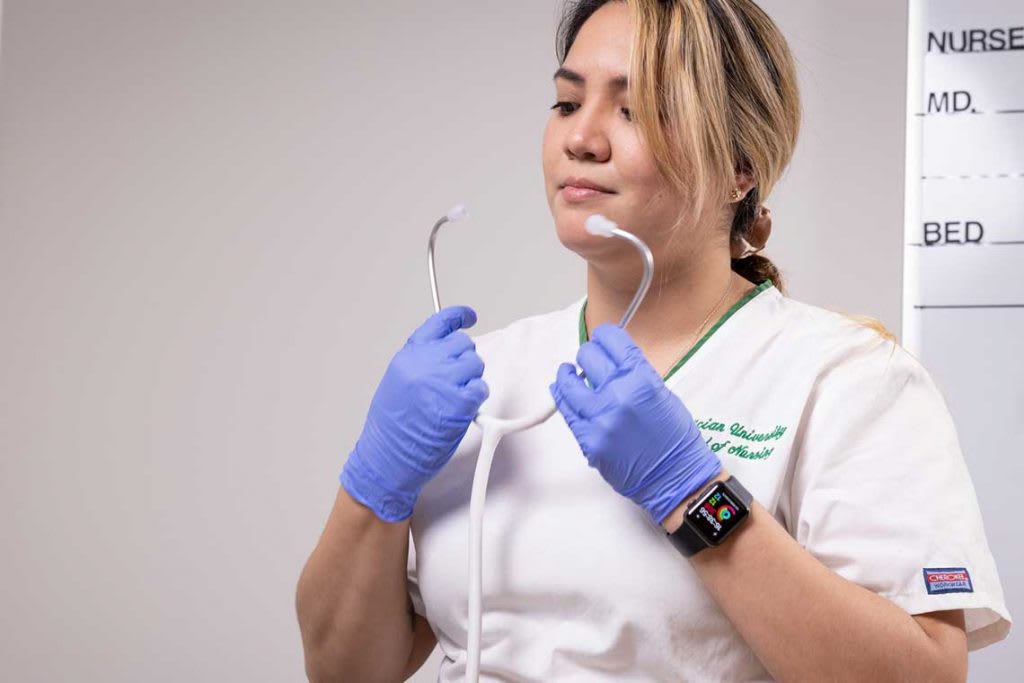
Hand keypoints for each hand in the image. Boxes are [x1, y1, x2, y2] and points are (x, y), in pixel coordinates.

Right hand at [340, 306, 488, 521]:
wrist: (388, 457)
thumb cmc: (392, 427)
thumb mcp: (398, 382)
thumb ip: (422, 363)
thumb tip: (446, 354)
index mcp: (409, 356)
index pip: (440, 323)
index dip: (459, 316)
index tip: (469, 316)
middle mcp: (426, 363)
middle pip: (463, 345)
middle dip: (464, 362)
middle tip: (455, 383)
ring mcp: (443, 381)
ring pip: (475, 365)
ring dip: (471, 381)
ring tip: (453, 400)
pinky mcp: (459, 402)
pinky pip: (481, 388)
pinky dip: (476, 399)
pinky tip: (462, 410)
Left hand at [549, 323, 721, 525]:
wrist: (676, 478)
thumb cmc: (675, 440)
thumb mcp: (663, 394)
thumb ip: (635, 375)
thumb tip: (612, 361)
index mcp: (641, 379)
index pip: (612, 340)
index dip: (605, 335)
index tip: (603, 338)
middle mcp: (618, 395)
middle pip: (587, 356)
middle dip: (589, 355)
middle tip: (590, 360)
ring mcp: (600, 419)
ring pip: (568, 382)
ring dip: (568, 375)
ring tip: (569, 373)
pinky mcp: (588, 440)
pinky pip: (566, 411)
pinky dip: (562, 396)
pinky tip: (563, 390)